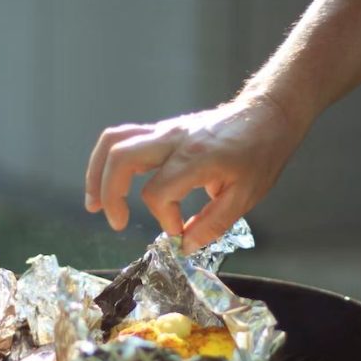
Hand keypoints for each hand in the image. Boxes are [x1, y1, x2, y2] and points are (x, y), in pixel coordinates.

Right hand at [84, 94, 305, 253]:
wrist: (266, 115)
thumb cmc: (260, 154)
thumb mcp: (246, 196)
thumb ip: (213, 223)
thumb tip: (184, 245)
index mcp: (196, 157)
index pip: (158, 193)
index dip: (163, 219)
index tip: (179, 232)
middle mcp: (174, 139)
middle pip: (121, 158)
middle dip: (110, 194)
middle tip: (116, 222)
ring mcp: (165, 131)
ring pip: (114, 142)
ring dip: (97, 173)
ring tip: (94, 204)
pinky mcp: (162, 131)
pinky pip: (123, 138)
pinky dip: (108, 162)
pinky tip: (106, 184)